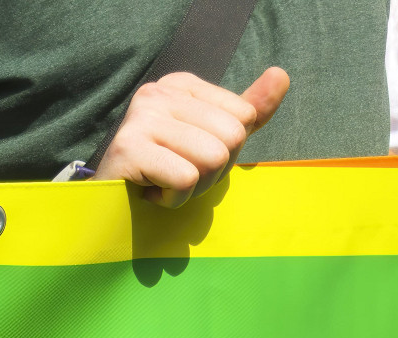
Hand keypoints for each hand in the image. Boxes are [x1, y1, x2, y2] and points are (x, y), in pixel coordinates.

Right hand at [97, 68, 289, 207]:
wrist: (116, 202)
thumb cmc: (170, 168)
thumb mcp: (217, 136)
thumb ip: (251, 109)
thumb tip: (281, 75)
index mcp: (182, 85)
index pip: (244, 117)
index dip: (229, 149)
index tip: (193, 154)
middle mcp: (158, 93)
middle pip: (232, 137)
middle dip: (215, 171)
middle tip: (180, 173)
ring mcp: (141, 118)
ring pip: (212, 159)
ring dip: (195, 187)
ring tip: (166, 181)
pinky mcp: (129, 148)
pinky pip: (186, 179)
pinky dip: (175, 198)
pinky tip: (152, 191)